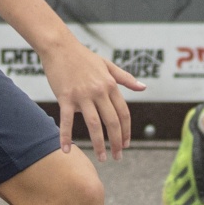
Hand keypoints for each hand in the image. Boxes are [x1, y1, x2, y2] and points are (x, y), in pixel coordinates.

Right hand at [41, 36, 140, 159]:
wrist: (59, 47)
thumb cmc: (83, 57)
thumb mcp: (108, 65)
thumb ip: (126, 78)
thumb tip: (143, 87)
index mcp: (110, 85)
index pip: (123, 113)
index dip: (127, 131)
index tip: (126, 144)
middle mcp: (99, 91)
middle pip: (112, 122)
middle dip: (117, 142)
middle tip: (117, 157)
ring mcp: (82, 95)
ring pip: (94, 124)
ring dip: (99, 144)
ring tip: (102, 158)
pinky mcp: (65, 97)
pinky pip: (67, 120)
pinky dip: (66, 136)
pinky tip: (66, 150)